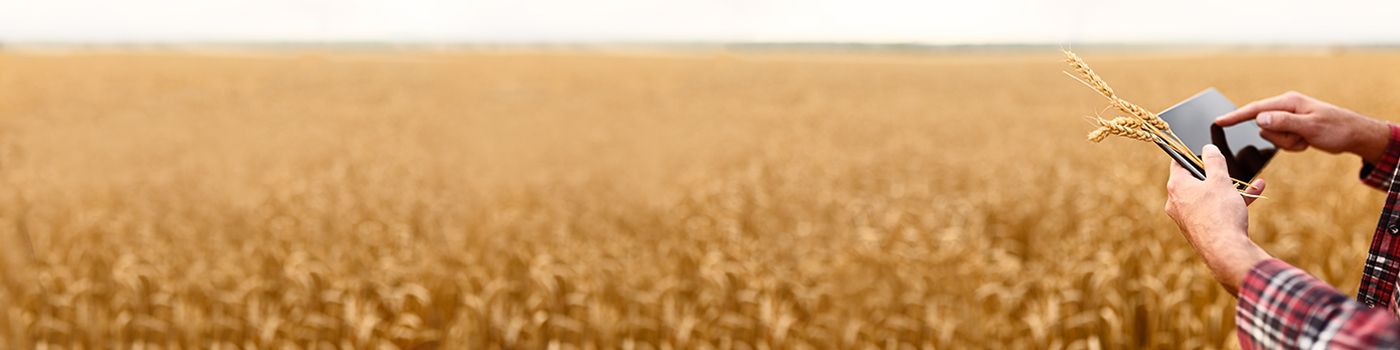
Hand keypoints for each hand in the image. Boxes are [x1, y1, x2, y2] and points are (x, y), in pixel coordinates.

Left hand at [1164, 144, 1270, 295]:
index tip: (1203, 149)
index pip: (1178, 162)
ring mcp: (1187, 218)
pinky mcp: (1200, 229)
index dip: (1191, 153)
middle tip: (1231, 168)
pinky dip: (1231, 203)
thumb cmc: (1220, 214)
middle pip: (1195, 180)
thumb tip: (1208, 148)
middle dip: (1217, 174)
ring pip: (1209, 196)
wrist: (1226, 252)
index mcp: (1176, 187)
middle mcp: (1176, 203)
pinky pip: (1214, 210)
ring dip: (1231, 188)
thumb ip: (1214, 161)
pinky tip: (1255, 194)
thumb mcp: (1220, 181)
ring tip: (1253, 182)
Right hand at [1216, 91, 1389, 163]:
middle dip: (1281, 138)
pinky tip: (1307, 142)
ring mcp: (1288, 118)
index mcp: (1288, 102)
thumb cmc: (1337, 128)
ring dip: (1288, 143)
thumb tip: (1258, 118)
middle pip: (1264, 127)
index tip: (1218, 121)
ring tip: (1306, 140)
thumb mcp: (1310, 127)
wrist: (1356, 135)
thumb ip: (1283, 122)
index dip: (1235, 116)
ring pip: (1272, 136)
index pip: (1255, 109)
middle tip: (1301, 139)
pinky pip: (1282, 141)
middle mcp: (1285, 107)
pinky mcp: (1292, 127)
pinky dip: (1293, 145)